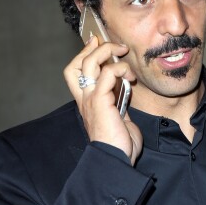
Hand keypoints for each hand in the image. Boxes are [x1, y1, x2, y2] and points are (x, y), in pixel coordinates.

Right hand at [64, 35, 141, 164]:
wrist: (115, 159)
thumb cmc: (119, 144)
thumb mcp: (119, 117)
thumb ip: (119, 102)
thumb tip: (126, 91)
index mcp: (87, 102)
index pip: (75, 72)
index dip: (84, 54)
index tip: (99, 45)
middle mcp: (85, 98)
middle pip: (77, 63)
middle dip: (95, 48)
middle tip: (115, 46)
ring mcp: (91, 99)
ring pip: (90, 63)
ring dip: (107, 52)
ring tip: (123, 54)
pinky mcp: (101, 101)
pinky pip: (108, 74)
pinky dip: (120, 69)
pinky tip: (130, 77)